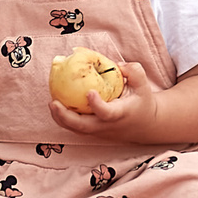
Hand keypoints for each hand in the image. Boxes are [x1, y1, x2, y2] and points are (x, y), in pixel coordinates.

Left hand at [48, 59, 165, 142]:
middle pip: (83, 127)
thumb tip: (116, 65)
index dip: (97, 105)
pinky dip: (64, 118)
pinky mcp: (93, 132)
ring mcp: (99, 132)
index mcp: (120, 114)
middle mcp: (107, 126)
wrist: (145, 126)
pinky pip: (75, 128)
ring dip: (60, 118)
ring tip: (52, 102)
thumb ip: (133, 71)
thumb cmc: (142, 102)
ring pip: (75, 130)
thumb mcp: (143, 85)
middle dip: (66, 116)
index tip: (89, 92)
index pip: (106, 113)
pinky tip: (57, 104)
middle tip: (54, 102)